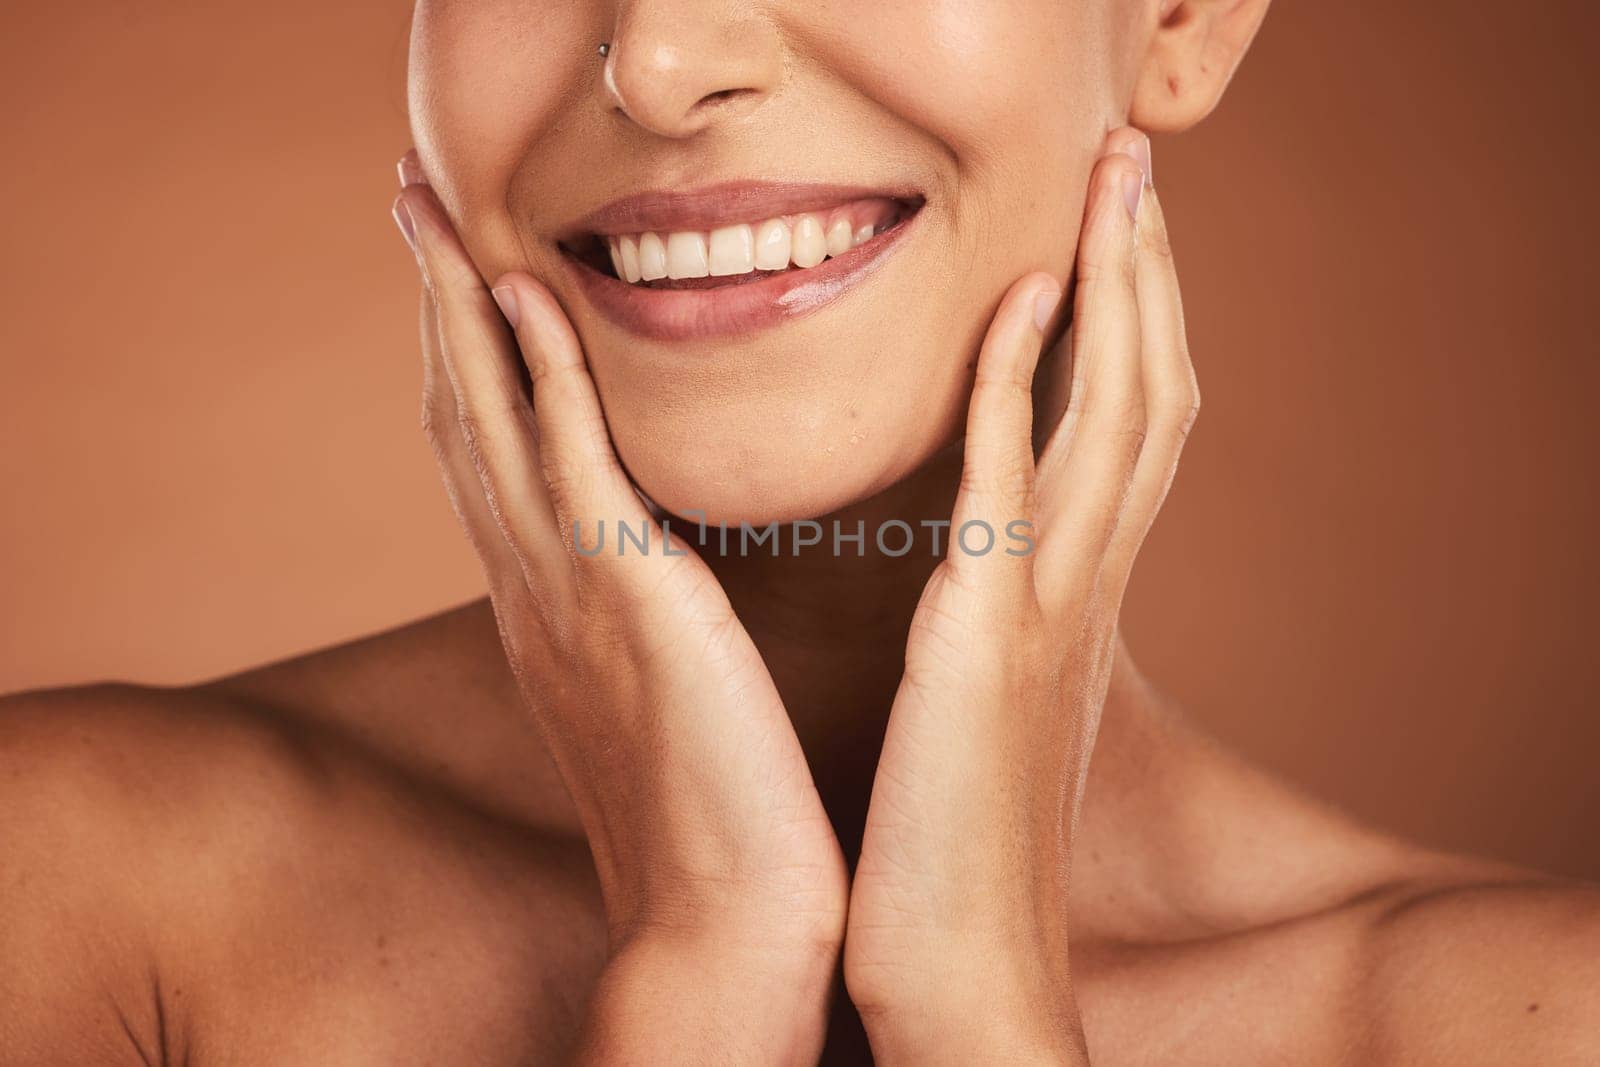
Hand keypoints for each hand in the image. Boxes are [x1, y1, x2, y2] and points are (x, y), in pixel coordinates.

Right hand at [392, 157, 847, 1062]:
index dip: (461, 363)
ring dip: (461, 310)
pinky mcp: (626, 597)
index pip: (487, 459)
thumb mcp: (657, 697)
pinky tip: (528, 292)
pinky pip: (570, 458)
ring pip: (492, 421)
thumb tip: (654, 578)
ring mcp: (568, 590)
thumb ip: (639, 625)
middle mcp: (534, 590)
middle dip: (435, 312)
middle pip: (463, 421)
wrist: (724, 915)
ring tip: (436, 215)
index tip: (455, 280)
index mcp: (546, 612)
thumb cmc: (710, 816)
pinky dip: (541, 371)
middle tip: (412, 210)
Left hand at [844, 128, 1193, 1062]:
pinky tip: (1027, 293)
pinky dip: (1028, 375)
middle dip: (1153, 272)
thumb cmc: (959, 842)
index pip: (1136, 431)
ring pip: (1117, 410)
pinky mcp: (987, 634)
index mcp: (1081, 601)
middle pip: (1155, 393)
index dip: (1142, 324)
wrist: (964, 966)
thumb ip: (998, 624)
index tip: (1123, 235)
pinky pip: (1014, 477)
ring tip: (1120, 179)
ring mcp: (1049, 606)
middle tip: (1140, 164)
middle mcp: (1087, 589)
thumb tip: (979, 571)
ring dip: (1122, 284)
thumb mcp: (991, 707)